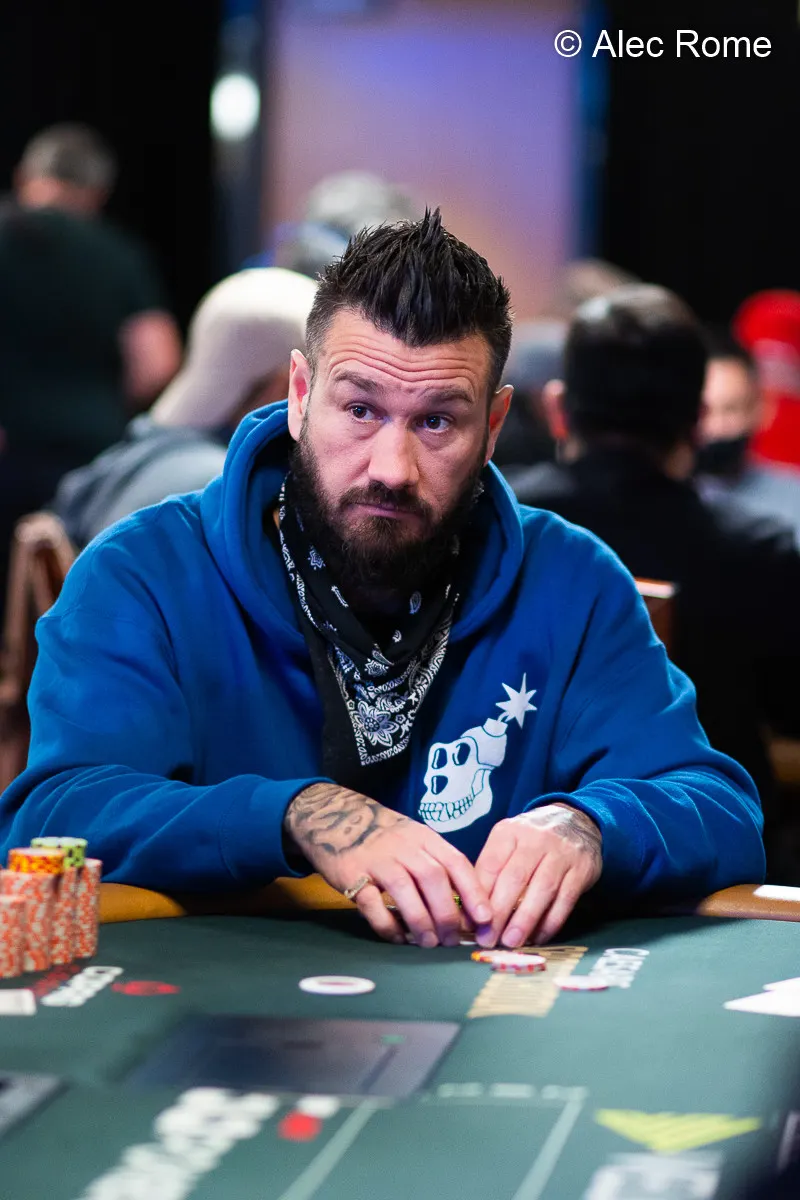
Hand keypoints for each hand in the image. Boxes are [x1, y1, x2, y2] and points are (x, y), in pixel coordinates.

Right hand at [284, 783, 491, 947]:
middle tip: (454, 941)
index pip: (456, 862)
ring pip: (405, 890)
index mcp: (424, 837)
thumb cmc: (386, 838)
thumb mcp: (416, 841)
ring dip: (421, 921)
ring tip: (430, 944)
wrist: (339, 819)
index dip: (474, 892)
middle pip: (433, 878)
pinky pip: (372, 903)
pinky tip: (398, 939)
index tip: (486, 919)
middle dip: (448, 913)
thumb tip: (467, 909)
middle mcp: (403, 846)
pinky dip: (387, 925)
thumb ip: (438, 866)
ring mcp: (377, 859)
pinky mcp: (352, 874)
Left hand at [474, 803, 601, 948]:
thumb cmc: (532, 841)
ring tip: (511, 942)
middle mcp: (536, 839)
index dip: (480, 896)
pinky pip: (565, 900)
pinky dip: (550, 922)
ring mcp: (561, 853)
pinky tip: (538, 937)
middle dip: (499, 913)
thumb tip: (471, 912)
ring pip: (542, 889)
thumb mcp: (508, 843)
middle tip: (488, 939)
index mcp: (510, 832)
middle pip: (515, 878)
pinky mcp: (582, 870)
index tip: (472, 922)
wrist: (575, 821)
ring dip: (525, 920)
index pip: (491, 865)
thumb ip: (491, 871)